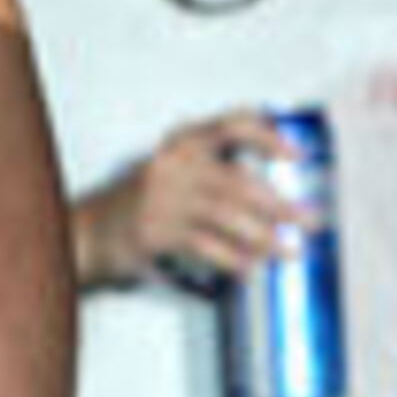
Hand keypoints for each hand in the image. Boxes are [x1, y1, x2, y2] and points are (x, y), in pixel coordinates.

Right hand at [75, 109, 307, 284]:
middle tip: (310, 219)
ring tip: (289, 251)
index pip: (231, 127)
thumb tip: (274, 200)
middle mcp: (173, 164)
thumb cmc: (138, 206)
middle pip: (238, 181)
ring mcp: (162, 198)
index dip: (269, 137)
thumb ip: (215, 177)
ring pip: (227, 215)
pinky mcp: (154, 231)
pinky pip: (205, 245)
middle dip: (280, 204)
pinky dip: (233, 259)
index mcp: (181, 144)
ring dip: (265, 236)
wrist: (87, 231)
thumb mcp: (173, 176)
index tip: (299, 153)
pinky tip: (250, 269)